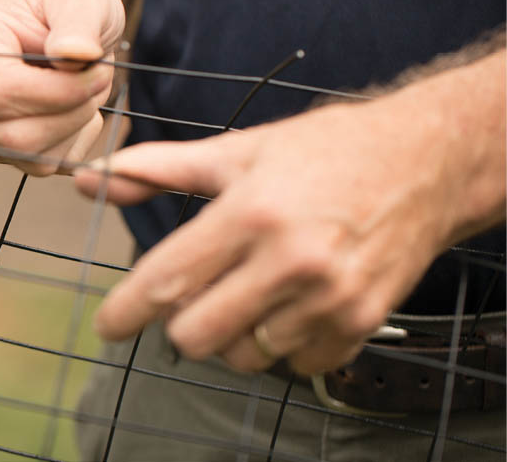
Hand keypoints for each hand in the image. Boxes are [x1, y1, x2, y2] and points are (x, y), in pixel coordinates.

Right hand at [0, 0, 124, 174]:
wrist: (58, 21)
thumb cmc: (66, 1)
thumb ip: (79, 20)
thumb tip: (74, 54)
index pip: (1, 91)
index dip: (59, 93)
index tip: (99, 70)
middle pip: (12, 135)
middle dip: (72, 112)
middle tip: (99, 77)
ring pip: (28, 155)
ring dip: (75, 126)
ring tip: (86, 87)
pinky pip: (42, 164)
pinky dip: (72, 140)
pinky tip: (75, 106)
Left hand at [75, 95, 461, 373]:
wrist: (423, 163)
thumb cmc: (323, 151)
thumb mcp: (237, 149)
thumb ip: (158, 169)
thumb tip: (93, 178)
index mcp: (251, 213)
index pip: (168, 280)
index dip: (126, 309)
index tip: (107, 325)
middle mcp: (290, 262)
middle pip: (196, 334)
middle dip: (180, 321)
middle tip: (197, 291)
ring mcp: (330, 299)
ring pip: (243, 355)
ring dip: (233, 331)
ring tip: (252, 287)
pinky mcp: (361, 323)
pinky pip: (294, 365)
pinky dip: (281, 343)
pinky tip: (290, 302)